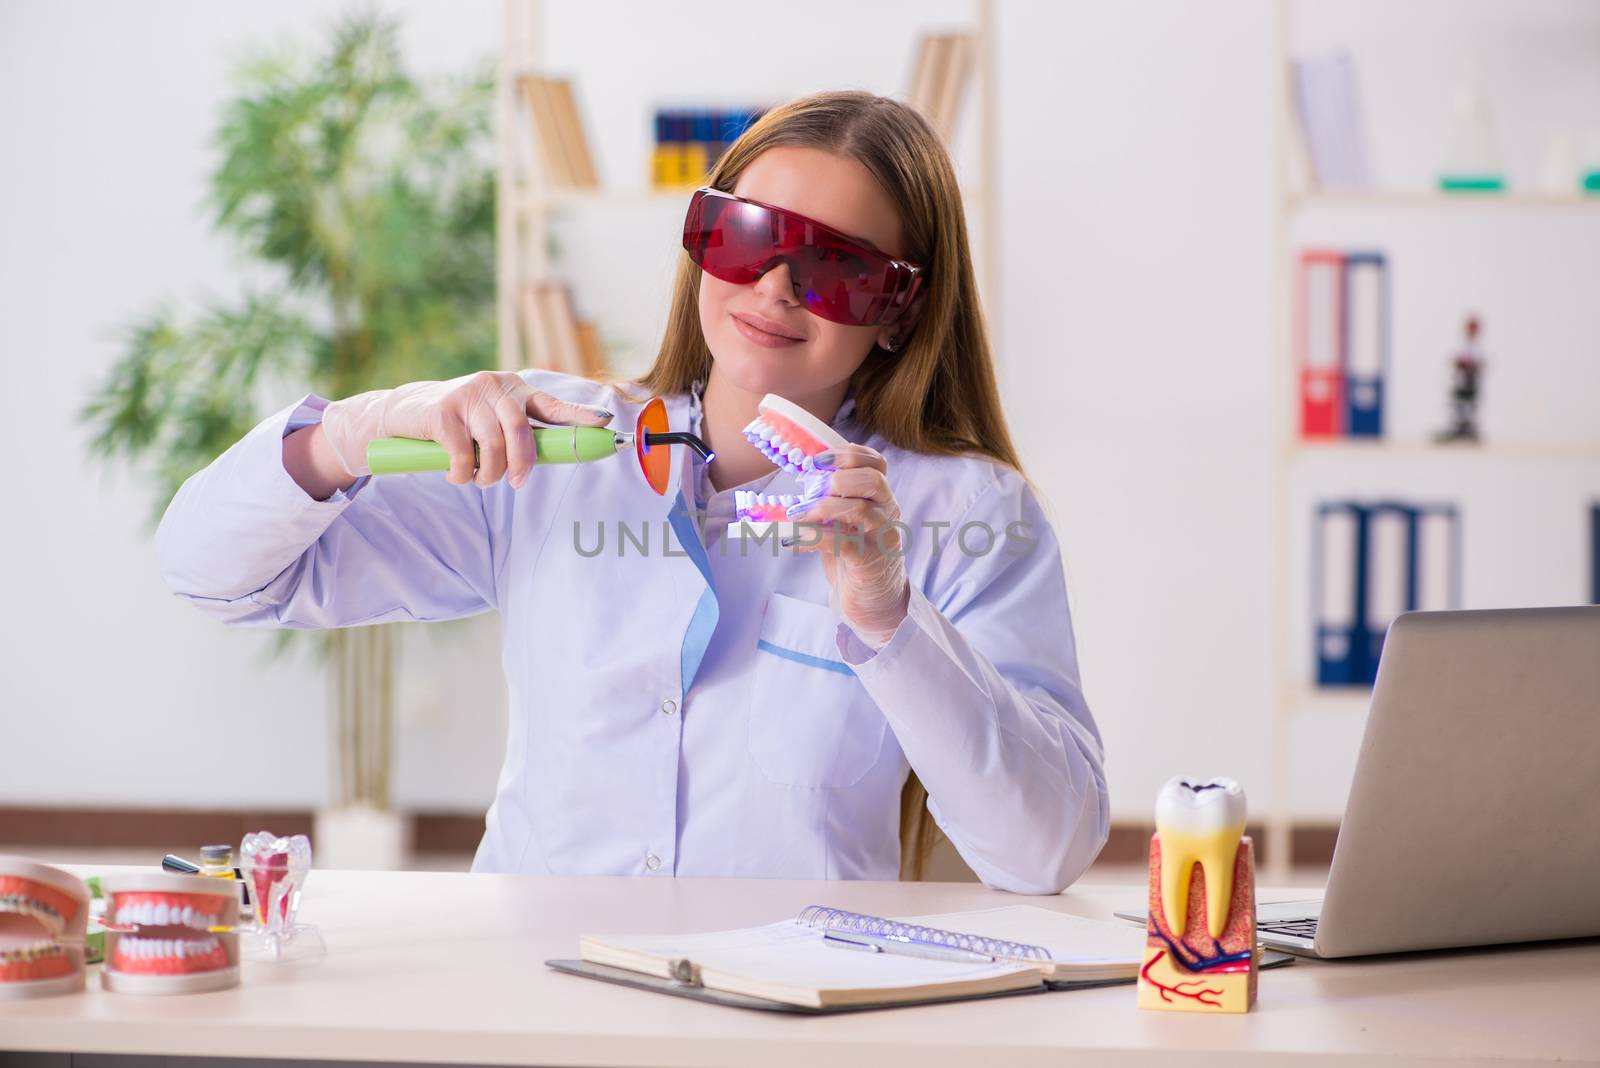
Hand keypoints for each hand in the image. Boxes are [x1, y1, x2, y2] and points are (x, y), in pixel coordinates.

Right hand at [320, 371, 612, 487]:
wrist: (402, 413)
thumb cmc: (457, 424)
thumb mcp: (489, 422)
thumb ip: (516, 434)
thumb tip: (549, 460)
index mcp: (513, 389)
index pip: (551, 405)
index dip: (578, 416)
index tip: (604, 424)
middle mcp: (494, 386)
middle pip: (521, 429)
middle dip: (522, 463)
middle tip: (517, 484)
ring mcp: (467, 396)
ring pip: (493, 445)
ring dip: (489, 473)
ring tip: (479, 479)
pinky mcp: (441, 411)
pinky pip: (463, 454)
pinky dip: (463, 474)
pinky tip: (457, 475)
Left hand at [782, 445, 909, 648]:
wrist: (876, 603)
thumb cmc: (856, 557)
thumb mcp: (844, 522)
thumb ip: (829, 501)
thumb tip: (797, 482)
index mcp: (880, 498)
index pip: (876, 462)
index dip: (848, 454)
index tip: (817, 460)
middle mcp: (887, 513)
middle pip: (873, 480)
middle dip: (836, 479)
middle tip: (809, 488)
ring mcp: (882, 538)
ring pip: (859, 509)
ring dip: (821, 508)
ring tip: (795, 515)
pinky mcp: (871, 563)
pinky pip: (843, 543)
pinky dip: (814, 537)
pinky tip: (795, 541)